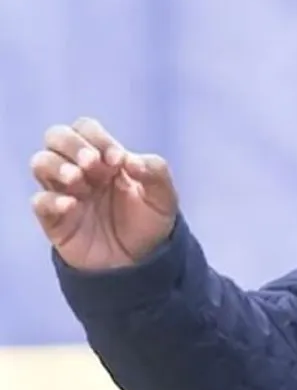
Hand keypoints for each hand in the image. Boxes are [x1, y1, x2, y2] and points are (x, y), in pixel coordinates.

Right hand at [30, 117, 178, 270]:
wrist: (142, 262)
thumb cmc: (150, 221)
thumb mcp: (164, 195)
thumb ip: (155, 171)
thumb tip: (129, 160)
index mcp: (105, 158)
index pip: (86, 128)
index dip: (97, 137)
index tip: (117, 160)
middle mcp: (81, 170)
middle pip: (56, 136)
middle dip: (72, 144)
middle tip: (92, 163)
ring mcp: (65, 192)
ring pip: (41, 162)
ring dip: (58, 166)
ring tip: (79, 181)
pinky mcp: (55, 219)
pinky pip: (39, 201)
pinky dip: (51, 199)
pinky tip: (72, 205)